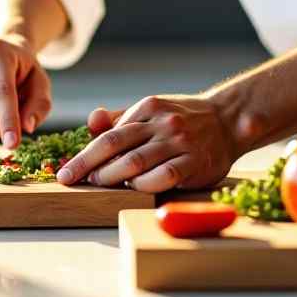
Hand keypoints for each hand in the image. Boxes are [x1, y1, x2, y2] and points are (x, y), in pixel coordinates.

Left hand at [55, 94, 237, 192]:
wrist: (228, 122)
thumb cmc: (183, 121)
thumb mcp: (152, 111)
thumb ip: (121, 119)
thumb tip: (91, 122)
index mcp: (149, 107)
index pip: (109, 133)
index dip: (85, 154)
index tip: (67, 170)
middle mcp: (162, 122)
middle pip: (115, 145)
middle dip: (87, 164)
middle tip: (71, 179)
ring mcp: (179, 142)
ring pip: (135, 162)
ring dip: (111, 176)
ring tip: (98, 184)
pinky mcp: (194, 163)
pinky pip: (163, 177)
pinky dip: (143, 185)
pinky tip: (132, 188)